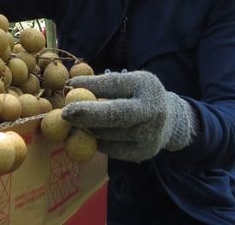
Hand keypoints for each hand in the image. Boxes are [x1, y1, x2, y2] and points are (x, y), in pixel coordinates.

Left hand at [61, 71, 196, 161]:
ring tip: (79, 121)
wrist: (169, 120)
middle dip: (88, 114)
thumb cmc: (137, 96)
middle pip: (116, 114)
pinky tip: (94, 133)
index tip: (68, 86)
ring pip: (108, 134)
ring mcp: (149, 135)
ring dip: (88, 128)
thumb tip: (69, 87)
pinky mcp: (142, 153)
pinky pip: (110, 149)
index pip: (114, 85)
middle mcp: (152, 111)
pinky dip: (97, 141)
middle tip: (65, 113)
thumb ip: (101, 85)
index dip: (91, 86)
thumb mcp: (126, 82)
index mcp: (146, 86)